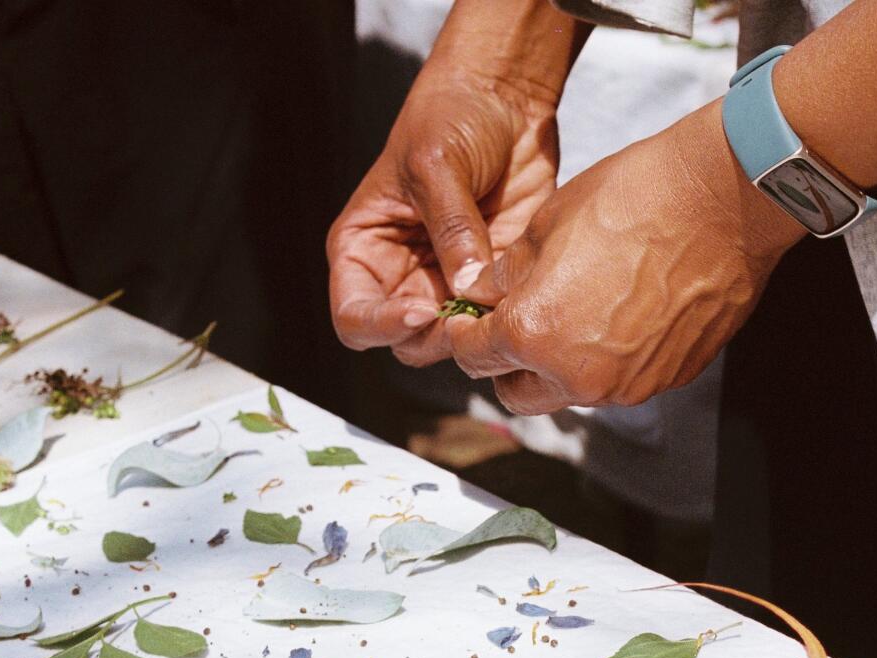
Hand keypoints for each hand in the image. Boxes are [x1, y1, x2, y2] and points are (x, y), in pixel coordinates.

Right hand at [327, 3, 580, 366]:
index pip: (354, 318)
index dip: (382, 327)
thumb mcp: (437, 166)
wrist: (504, 97)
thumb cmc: (450, 117)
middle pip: (404, 341)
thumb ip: (451, 230)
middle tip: (468, 318)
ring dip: (472, 333)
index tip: (423, 312)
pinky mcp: (487, 282)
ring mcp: (443, 284)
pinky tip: (521, 294)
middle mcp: (398, 278)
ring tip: (497, 304)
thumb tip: (466, 288)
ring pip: (448, 340)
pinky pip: (491, 320)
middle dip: (434, 337)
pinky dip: (505, 317)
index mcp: (363, 252)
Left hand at [447, 100, 806, 412]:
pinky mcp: (665, 380)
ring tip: (576, 312)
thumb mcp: (547, 225)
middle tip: (513, 327)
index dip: (464, 335)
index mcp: (532, 334)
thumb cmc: (635, 196)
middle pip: (517, 394)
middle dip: (507, 365)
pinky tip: (624, 312)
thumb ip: (506, 275)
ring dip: (559, 365)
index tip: (468, 322)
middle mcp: (575, 375)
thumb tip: (481, 295)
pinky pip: (619, 381)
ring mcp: (624, 385)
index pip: (473, 357)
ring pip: (569, 392)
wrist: (727, 197)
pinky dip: (609, 359)